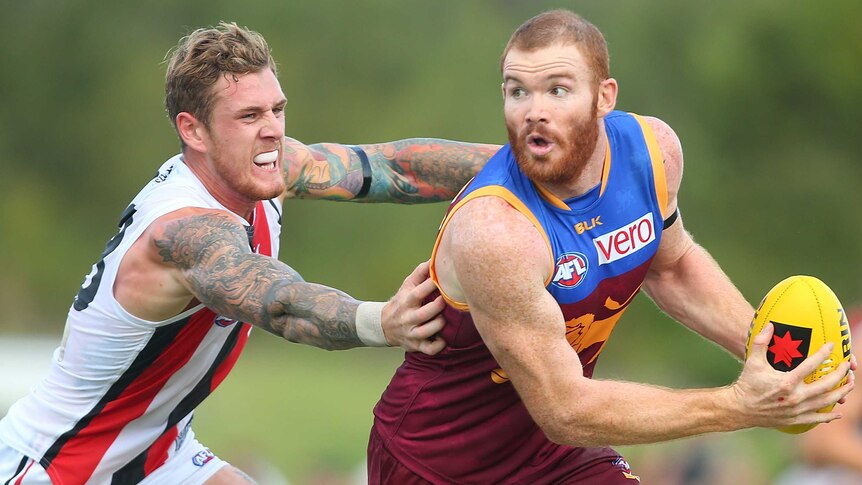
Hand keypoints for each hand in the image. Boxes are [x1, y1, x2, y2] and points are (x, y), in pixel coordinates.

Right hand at [381, 260, 446, 354]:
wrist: (384, 325)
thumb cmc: (402, 301)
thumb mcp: (407, 286)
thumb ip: (420, 272)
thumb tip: (435, 258)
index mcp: (406, 301)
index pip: (418, 292)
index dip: (431, 285)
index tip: (442, 279)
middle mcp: (408, 318)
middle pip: (423, 314)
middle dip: (437, 307)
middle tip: (447, 300)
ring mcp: (411, 333)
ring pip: (426, 332)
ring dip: (438, 325)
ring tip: (445, 319)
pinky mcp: (416, 346)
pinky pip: (429, 349)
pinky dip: (439, 346)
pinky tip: (444, 338)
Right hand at [731, 323, 853, 428]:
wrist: (740, 408)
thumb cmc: (747, 383)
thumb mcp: (753, 361)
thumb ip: (761, 342)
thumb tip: (770, 325)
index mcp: (787, 381)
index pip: (811, 365)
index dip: (823, 354)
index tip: (831, 346)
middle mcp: (795, 397)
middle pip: (827, 385)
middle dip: (841, 374)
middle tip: (847, 366)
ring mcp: (797, 409)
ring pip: (827, 401)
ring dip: (841, 392)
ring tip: (850, 384)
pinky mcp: (796, 419)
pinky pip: (818, 418)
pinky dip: (830, 415)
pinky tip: (838, 411)